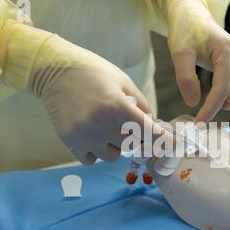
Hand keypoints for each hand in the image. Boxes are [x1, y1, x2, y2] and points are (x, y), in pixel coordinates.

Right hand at [38, 64, 156, 163]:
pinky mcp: (69, 141)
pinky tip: (94, 136)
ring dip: (116, 147)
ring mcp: (84, 135)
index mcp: (117, 106)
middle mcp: (101, 124)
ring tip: (108, 129)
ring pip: (112, 156)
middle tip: (131, 125)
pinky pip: (91, 159)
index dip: (164, 141)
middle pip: (133, 146)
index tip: (175, 146)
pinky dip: (96, 152)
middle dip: (137, 138)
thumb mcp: (123, 81)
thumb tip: (153, 126)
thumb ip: (141, 104)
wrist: (54, 70)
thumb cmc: (93, 72)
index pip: (149, 132)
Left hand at [166, 0, 229, 121]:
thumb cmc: (185, 31)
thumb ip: (185, 78)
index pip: (222, 88)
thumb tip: (194, 103)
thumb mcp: (179, 52)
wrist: (191, 16)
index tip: (199, 122)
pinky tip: (216, 94)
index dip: (211, 108)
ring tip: (213, 99)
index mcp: (225, 52)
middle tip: (210, 104)